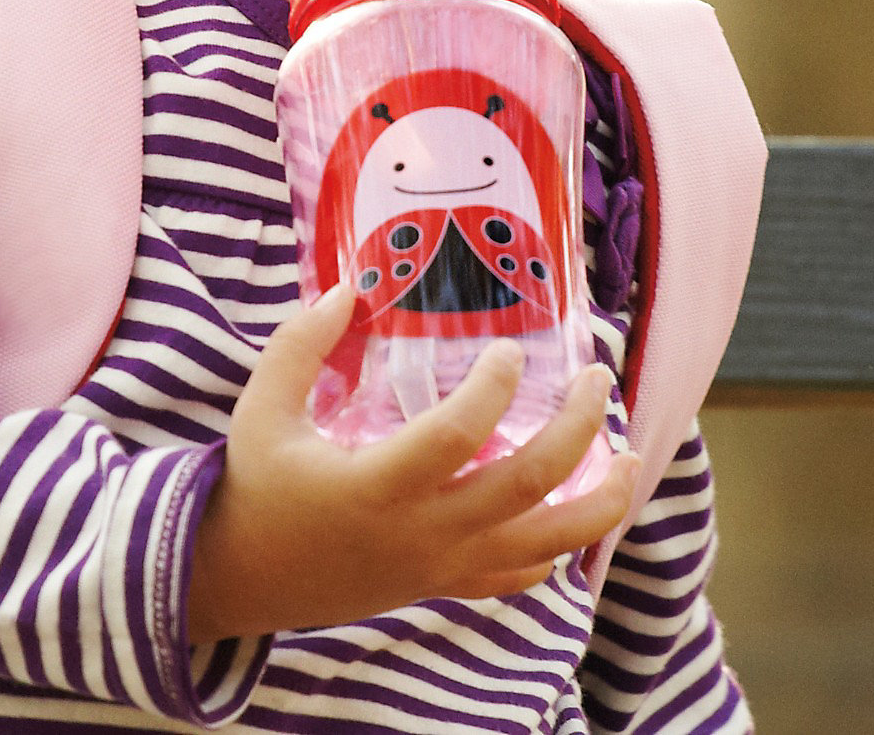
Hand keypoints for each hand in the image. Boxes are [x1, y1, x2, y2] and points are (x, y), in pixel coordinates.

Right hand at [188, 285, 637, 643]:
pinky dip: (561, 545)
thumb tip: (347, 288)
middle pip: (526, 487)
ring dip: (599, 501)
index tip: (509, 349)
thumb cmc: (257, 484)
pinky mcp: (442, 586)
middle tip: (596, 379)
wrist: (245, 577)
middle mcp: (420, 533)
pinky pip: (519, 575)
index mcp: (375, 486)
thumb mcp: (262, 407)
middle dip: (577, 430)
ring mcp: (438, 567)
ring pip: (545, 545)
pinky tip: (579, 507)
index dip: (493, 389)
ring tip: (628, 455)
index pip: (456, 437)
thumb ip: (300, 345)